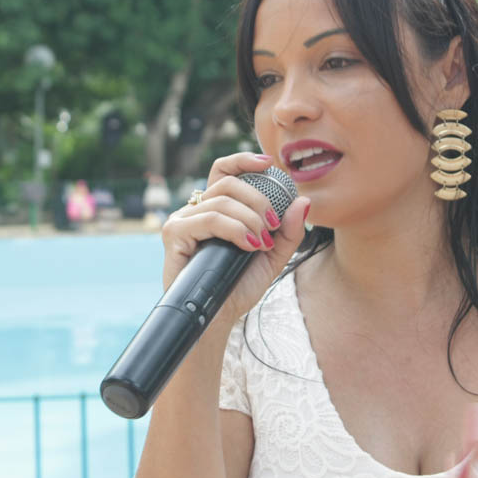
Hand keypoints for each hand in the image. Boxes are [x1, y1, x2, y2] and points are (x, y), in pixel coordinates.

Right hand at [160, 152, 309, 325]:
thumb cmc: (239, 286)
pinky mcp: (174, 234)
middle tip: (274, 224)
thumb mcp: (273, 256)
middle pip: (228, 182)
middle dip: (258, 199)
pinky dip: (235, 229)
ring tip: (262, 242)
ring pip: (221, 201)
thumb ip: (289, 231)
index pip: (224, 171)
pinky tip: (250, 244)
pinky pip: (209, 218)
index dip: (243, 160)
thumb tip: (303, 200)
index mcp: (214, 209)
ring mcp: (182, 220)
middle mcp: (196, 210)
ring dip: (250, 219)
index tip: (269, 164)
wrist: (219, 317)